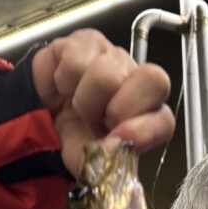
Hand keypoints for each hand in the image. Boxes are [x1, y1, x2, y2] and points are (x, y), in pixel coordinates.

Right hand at [31, 29, 174, 176]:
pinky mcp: (84, 41)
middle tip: (97, 120)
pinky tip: (63, 87)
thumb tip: (121, 161)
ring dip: (83, 100)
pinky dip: (61, 81)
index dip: (144, 130)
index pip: (165, 118)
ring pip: (106, 75)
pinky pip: (75, 60)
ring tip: (78, 105)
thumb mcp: (95, 165)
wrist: (42, 121)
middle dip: (115, 110)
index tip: (116, 140)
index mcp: (149, 115)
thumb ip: (112, 166)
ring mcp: (114, 56)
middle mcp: (138, 81)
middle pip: (154, 80)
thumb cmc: (76, 139)